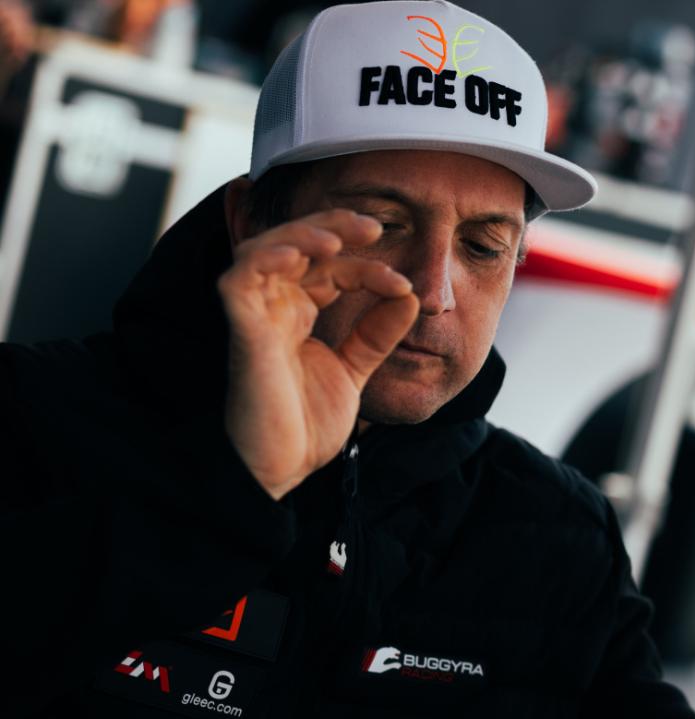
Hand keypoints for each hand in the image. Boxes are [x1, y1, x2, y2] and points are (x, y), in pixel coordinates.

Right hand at [217, 209, 419, 499]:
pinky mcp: (241, 331)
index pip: (330, 269)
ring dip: (300, 236)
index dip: (366, 267)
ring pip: (265, 250)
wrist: (284, 469)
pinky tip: (298, 255)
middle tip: (372, 226)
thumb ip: (376, 335)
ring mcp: (254, 316)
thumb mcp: (354, 370)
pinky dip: (266, 258)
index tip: (402, 286)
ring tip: (337, 238)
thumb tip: (409, 297)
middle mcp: (274, 307)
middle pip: (296, 246)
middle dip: (333, 228)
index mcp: (298, 312)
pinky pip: (239, 279)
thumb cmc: (305, 424)